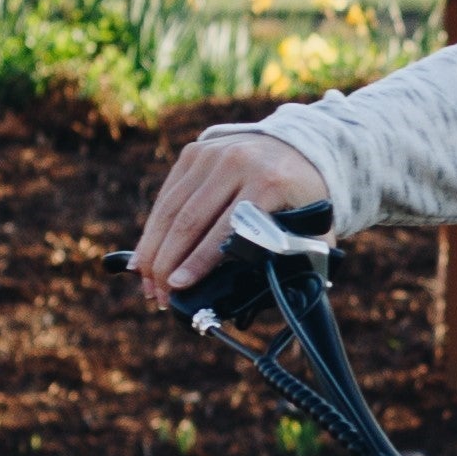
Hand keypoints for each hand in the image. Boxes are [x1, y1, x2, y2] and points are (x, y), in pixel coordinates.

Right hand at [133, 125, 333, 308]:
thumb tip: (284, 308)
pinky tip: (144, 257)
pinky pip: (167, 196)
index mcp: (270, 182)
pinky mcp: (193, 153)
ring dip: (154, 250)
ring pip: (172, 209)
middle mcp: (237, 163)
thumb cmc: (302, 200)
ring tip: (148, 284)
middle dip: (169, 263)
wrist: (294, 148)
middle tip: (158, 296)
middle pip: (191, 219)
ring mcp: (211, 154)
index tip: (179, 287)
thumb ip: (300, 261)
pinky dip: (153, 229)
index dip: (200, 260)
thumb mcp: (312, 228)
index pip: (227, 229)